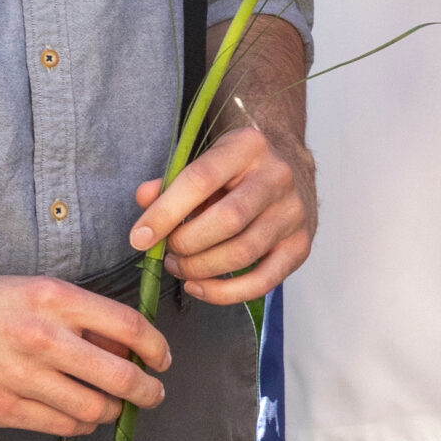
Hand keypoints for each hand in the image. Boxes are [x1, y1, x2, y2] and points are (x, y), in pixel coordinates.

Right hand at [0, 261, 170, 435]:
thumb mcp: (34, 290)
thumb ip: (79, 316)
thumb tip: (124, 346)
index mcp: (56, 299)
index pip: (129, 326)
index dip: (156, 347)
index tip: (164, 359)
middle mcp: (43, 337)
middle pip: (120, 375)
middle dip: (147, 390)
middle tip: (154, 394)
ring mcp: (21, 376)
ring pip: (93, 407)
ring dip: (112, 411)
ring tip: (114, 407)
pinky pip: (58, 425)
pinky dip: (80, 425)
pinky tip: (82, 418)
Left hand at [128, 115, 315, 305]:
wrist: (290, 168)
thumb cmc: (237, 168)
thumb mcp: (205, 159)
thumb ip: (172, 180)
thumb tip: (144, 199)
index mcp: (248, 146)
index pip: (201, 180)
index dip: (165, 212)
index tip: (139, 237)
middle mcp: (277, 177)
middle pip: (227, 220)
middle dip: (186, 244)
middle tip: (167, 252)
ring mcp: (293, 213)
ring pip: (243, 253)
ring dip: (200, 268)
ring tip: (180, 267)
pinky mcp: (301, 245)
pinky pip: (263, 281)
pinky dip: (225, 293)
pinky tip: (200, 287)